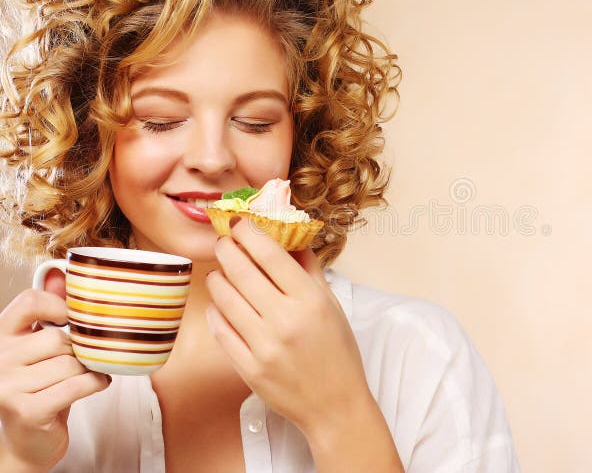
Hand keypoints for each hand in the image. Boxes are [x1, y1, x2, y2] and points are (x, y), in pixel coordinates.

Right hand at [0, 271, 109, 470]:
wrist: (30, 441)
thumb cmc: (43, 387)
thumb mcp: (44, 348)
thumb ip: (50, 312)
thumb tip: (60, 272)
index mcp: (2, 337)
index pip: (28, 301)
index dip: (59, 304)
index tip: (75, 319)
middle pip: (58, 337)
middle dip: (82, 349)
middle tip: (87, 357)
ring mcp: (9, 386)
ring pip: (71, 362)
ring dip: (90, 368)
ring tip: (89, 373)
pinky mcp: (27, 409)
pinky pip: (76, 385)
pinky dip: (96, 383)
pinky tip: (97, 384)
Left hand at [206, 217, 370, 437]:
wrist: (335, 405)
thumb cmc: (338, 353)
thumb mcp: (333, 306)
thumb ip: (310, 270)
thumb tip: (290, 238)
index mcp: (310, 301)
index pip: (270, 255)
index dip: (249, 234)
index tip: (240, 224)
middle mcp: (285, 320)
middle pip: (242, 271)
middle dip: (227, 250)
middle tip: (223, 242)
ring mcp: (264, 346)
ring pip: (225, 299)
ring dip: (218, 278)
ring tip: (219, 272)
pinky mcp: (248, 368)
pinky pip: (221, 330)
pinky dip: (216, 312)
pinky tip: (220, 304)